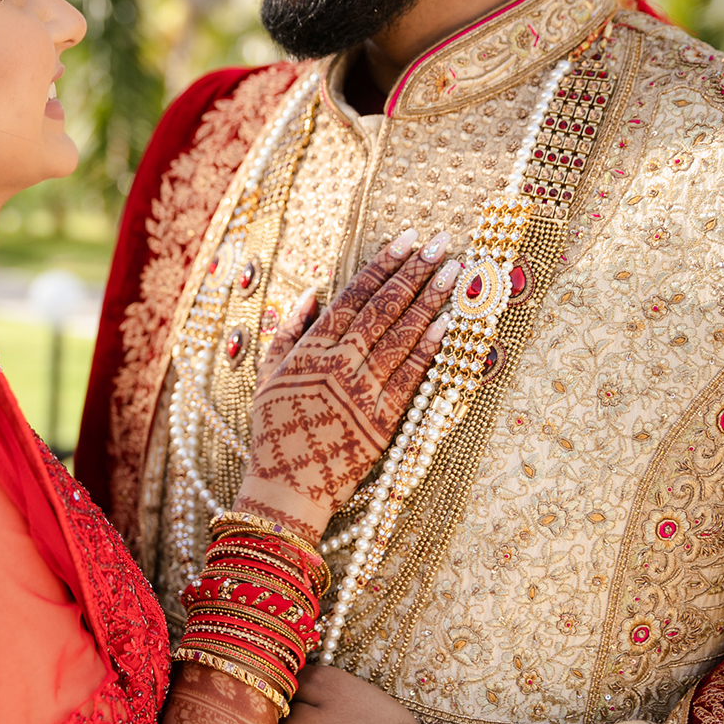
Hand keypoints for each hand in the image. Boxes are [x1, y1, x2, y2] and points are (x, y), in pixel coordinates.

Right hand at [235, 227, 457, 541]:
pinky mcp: (386, 417)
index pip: (354, 296)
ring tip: (455, 271)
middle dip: (414, 272)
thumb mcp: (269, 374)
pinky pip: (413, 374)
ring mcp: (366, 389)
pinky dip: (431, 347)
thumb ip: (289, 330)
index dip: (382, 264)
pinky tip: (449, 322)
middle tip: (440, 243)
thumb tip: (313, 292)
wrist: (288, 484)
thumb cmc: (275, 428)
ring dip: (431, 300)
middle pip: (384, 307)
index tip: (405, 239)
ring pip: (404, 334)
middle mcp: (341, 363)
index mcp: (312, 349)